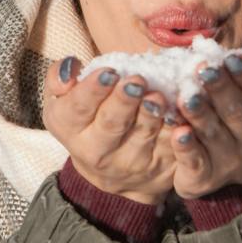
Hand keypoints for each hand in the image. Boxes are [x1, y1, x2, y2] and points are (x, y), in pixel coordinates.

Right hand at [44, 56, 179, 206]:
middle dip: (124, 102)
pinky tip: (182, 118)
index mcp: (70, 128)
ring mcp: (131, 163)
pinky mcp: (161, 168)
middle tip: (136, 81)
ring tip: (157, 97)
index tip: (108, 72)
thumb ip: (59, 79)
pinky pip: (171, 149)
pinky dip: (179, 134)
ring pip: (142, 137)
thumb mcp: (64, 102)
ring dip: (151, 116)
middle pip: (111, 124)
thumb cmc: (87, 122)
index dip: (93, 90)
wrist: (112, 174)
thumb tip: (71, 68)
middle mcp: (98, 151)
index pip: (78, 108)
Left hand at [167, 38, 241, 199]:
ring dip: (201, 115)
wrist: (230, 158)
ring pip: (215, 135)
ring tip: (186, 97)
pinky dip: (187, 148)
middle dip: (221, 90)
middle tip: (204, 70)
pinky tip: (178, 133)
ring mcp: (234, 161)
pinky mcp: (208, 176)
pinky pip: (197, 162)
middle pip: (239, 112)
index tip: (231, 57)